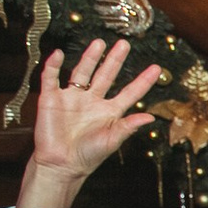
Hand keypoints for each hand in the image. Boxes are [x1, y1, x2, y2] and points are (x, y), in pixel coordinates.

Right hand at [19, 40, 159, 207]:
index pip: (130, 92)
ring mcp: (72, 98)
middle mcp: (92, 101)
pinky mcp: (51, 98)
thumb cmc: (88, 156)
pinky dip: (53, 66)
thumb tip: (150, 117)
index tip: (157, 69)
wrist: (61, 164)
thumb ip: (129, 126)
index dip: (143, 81)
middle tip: (124, 44)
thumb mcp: (112, 140)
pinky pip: (51, 78)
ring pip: (82, 72)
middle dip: (115, 60)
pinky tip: (58, 53)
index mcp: (110, 112)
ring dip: (90, 57)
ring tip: (99, 43)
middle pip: (106, 76)